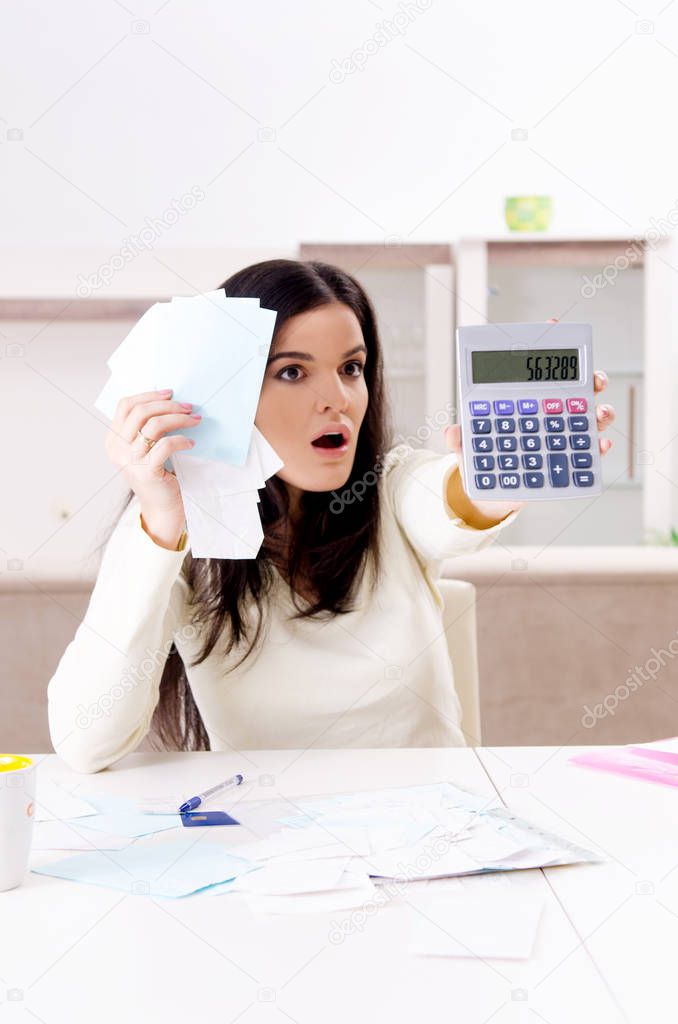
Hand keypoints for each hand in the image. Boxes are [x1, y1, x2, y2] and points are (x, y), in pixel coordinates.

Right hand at [105, 389, 200, 537]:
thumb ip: (145, 428)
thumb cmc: (157, 475)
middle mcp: (117, 450)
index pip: (125, 405)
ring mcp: (130, 461)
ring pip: (154, 425)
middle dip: (168, 405)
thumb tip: (168, 399)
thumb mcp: (144, 449)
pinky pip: (166, 444)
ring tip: (195, 420)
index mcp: (113, 441)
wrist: (162, 508)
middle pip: (140, 412)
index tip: (171, 393)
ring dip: (179, 419)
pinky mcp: (147, 471)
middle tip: (189, 407)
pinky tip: (191, 443)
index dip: (148, 395)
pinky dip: (182, 440)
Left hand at [445, 318, 615, 522]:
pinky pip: (588, 451)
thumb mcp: (468, 448)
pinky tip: (599, 443)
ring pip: (589, 417)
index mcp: (526, 402)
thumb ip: (460, 439)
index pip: (536, 369)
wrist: (493, 492)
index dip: (545, 343)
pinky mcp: (568, 460)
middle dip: (592, 380)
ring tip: (600, 413)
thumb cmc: (483, 461)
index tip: (552, 326)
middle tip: (595, 380)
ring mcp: (562, 435)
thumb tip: (453, 430)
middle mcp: (549, 414)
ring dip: (600, 412)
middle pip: (576, 389)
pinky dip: (596, 445)